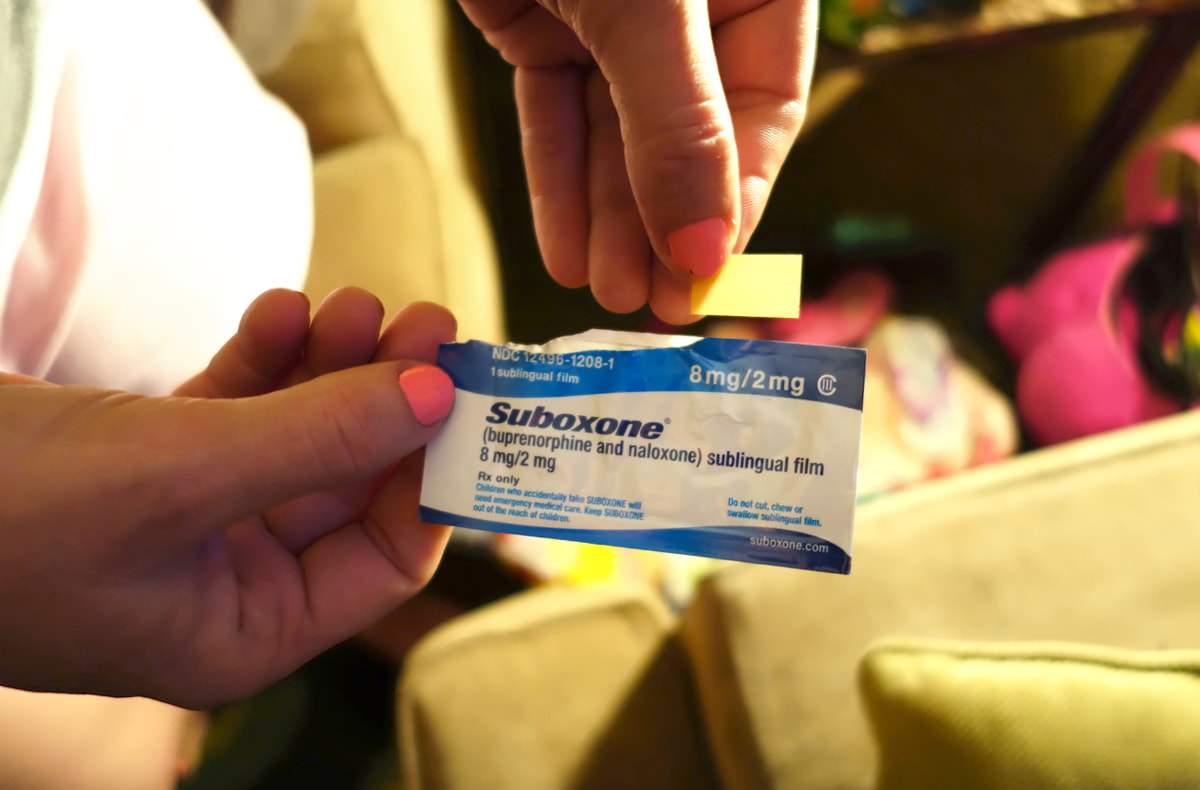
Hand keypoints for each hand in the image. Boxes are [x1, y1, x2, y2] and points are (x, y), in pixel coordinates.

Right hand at [0, 288, 456, 707]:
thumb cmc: (0, 515)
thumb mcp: (177, 475)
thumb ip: (314, 439)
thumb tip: (434, 398)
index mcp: (244, 631)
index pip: (383, 557)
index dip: (430, 473)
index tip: (461, 391)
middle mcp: (227, 583)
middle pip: (347, 486)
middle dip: (385, 402)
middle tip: (425, 321)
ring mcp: (189, 520)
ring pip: (296, 438)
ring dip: (331, 369)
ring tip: (361, 301)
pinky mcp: (148, 462)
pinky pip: (234, 410)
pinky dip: (261, 361)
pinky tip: (281, 309)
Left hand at [459, 0, 814, 322]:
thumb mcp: (648, 7)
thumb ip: (679, 126)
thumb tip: (707, 252)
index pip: (761, 115)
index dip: (732, 201)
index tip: (704, 279)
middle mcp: (691, 11)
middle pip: (687, 138)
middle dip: (662, 223)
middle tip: (646, 306)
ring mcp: (615, 16)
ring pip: (618, 135)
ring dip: (608, 215)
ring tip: (602, 291)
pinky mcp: (545, 20)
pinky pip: (556, 112)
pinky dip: (557, 176)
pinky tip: (562, 247)